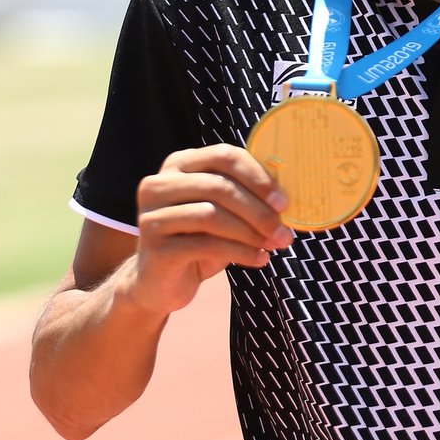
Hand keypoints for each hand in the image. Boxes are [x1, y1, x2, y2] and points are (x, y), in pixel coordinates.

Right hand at [129, 144, 292, 316]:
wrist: (160, 283)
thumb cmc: (199, 241)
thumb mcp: (223, 213)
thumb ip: (246, 197)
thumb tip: (286, 197)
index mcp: (179, 165)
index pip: (223, 156)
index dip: (258, 177)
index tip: (284, 202)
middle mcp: (159, 184)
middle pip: (219, 186)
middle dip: (258, 210)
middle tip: (283, 231)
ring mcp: (152, 215)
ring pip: (212, 215)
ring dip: (251, 232)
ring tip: (273, 245)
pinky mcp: (154, 246)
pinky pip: (206, 244)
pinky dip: (240, 252)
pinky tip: (259, 260)